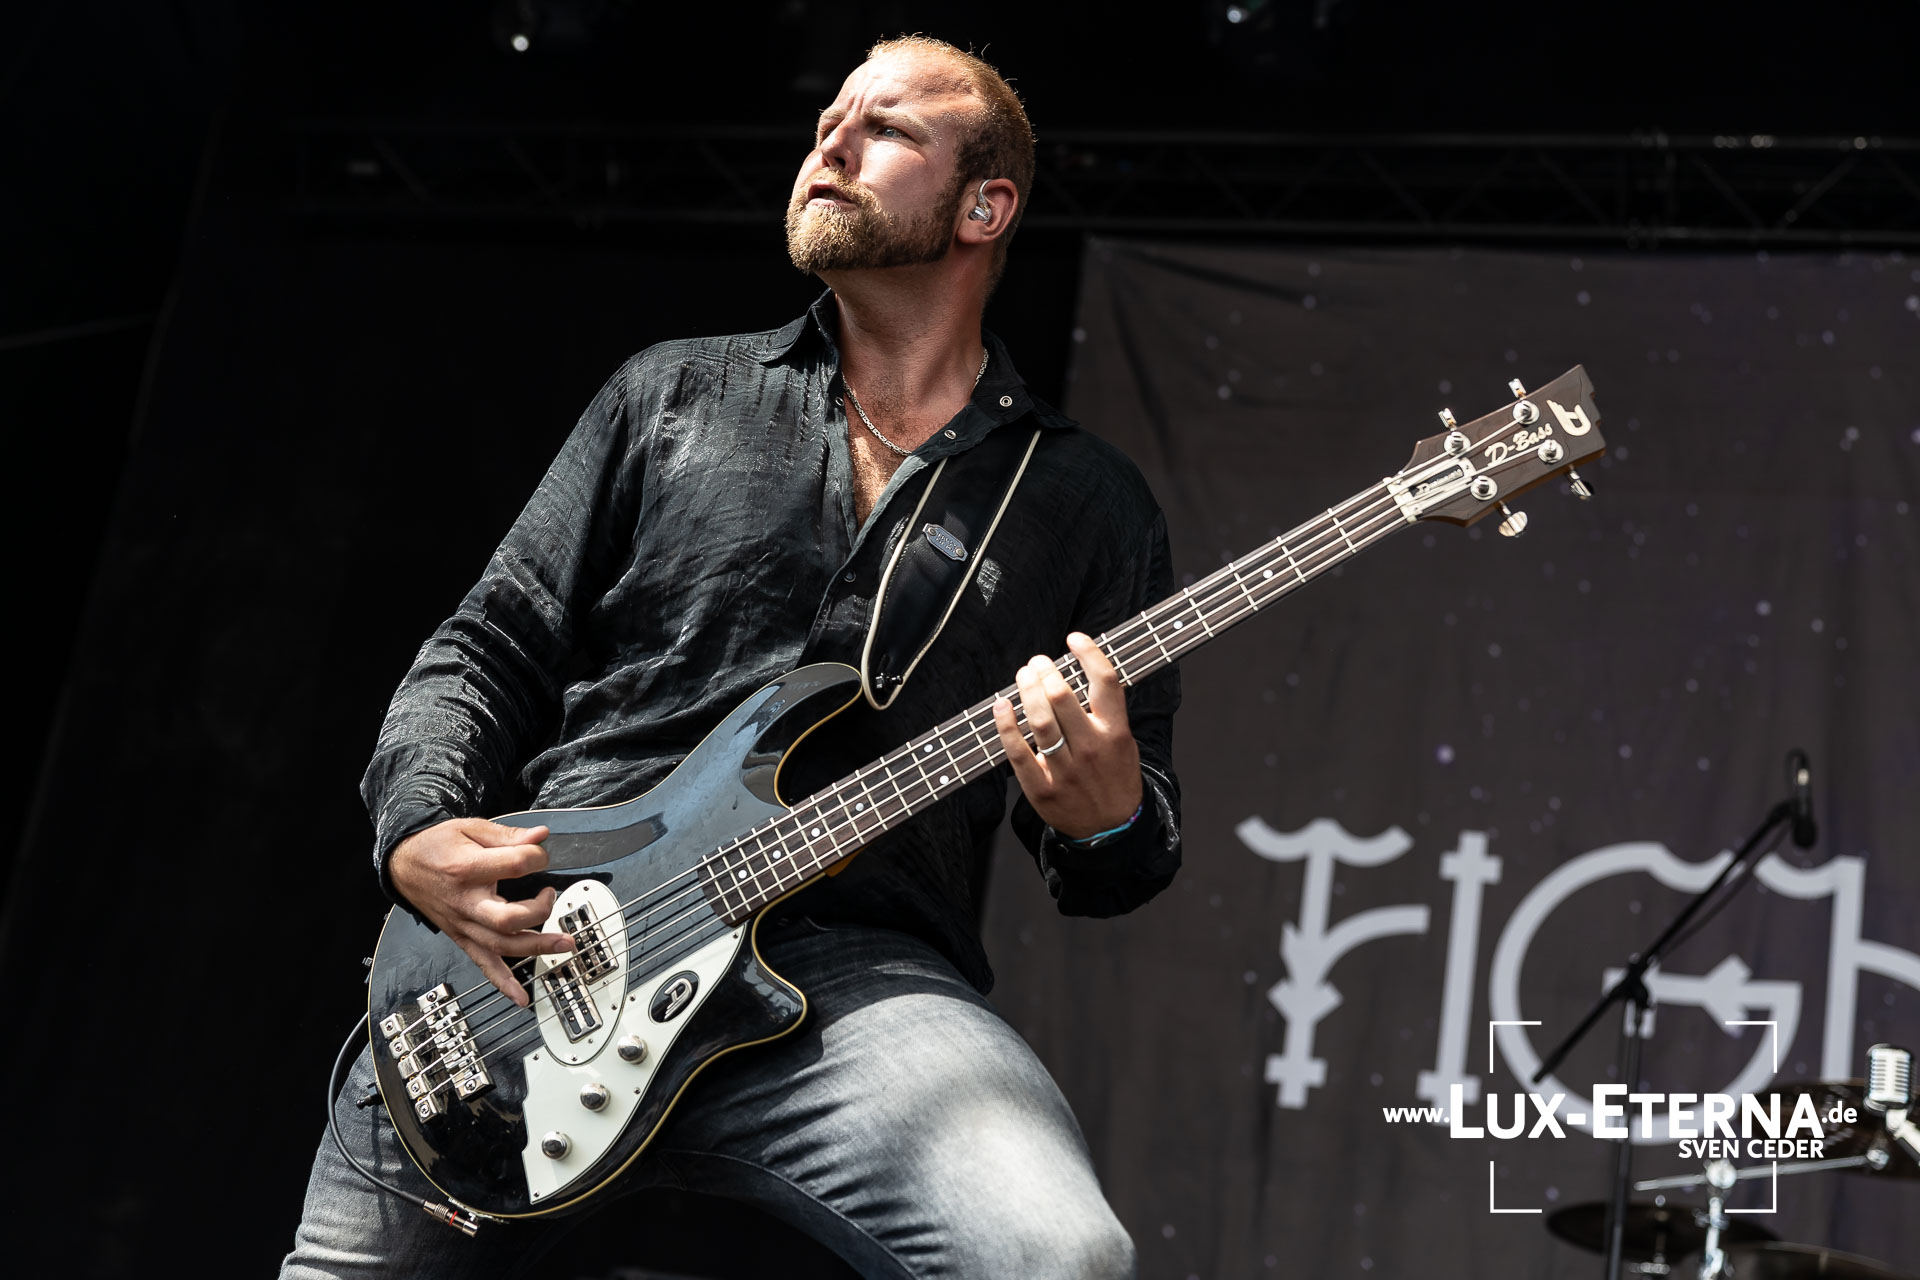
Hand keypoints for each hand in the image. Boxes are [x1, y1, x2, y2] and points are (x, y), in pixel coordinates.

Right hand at [388, 818, 574, 1005]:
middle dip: (540, 912)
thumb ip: (508, 835)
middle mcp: (466, 902)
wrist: (403, 865)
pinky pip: (483, 964)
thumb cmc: (436, 846)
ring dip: (536, 948)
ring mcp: (464, 924)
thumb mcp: (470, 829)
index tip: (542, 854)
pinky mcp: (462, 937)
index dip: (537, 857)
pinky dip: (503, 983)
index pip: (515, 866)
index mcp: (468, 869)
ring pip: (501, 945)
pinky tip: (521, 996)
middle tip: (553, 897)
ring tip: (564, 944)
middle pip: (508, 918)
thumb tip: (541, 836)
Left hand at [992, 632, 1142, 840]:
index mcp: (1115, 733)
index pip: (1105, 682)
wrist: (1112, 831)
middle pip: (1063, 697)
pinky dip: (1006, 726)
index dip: (1089, 653)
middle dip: (1045, 671)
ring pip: (1040, 721)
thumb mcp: (1123, 744)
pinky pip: (1018, 753)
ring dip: (1027, 691)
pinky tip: (1001, 706)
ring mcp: (1066, 769)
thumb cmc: (1115, 780)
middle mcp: (1091, 748)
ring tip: (1023, 674)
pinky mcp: (1043, 788)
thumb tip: (1078, 675)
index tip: (1074, 638)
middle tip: (1037, 662)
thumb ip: (1106, 714)